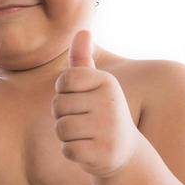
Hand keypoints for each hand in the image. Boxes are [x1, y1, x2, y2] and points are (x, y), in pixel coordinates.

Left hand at [53, 29, 139, 177]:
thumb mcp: (95, 86)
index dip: (63, 93)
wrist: (125, 151)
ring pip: (61, 129)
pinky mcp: (103, 153)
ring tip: (85, 135)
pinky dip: (73, 153)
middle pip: (59, 106)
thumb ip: (83, 60)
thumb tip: (82, 30)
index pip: (64, 80)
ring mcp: (108, 129)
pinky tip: (89, 150)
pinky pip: (68, 150)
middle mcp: (111, 103)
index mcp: (107, 82)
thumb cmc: (102, 113)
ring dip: (67, 136)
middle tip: (84, 122)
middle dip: (64, 116)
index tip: (79, 100)